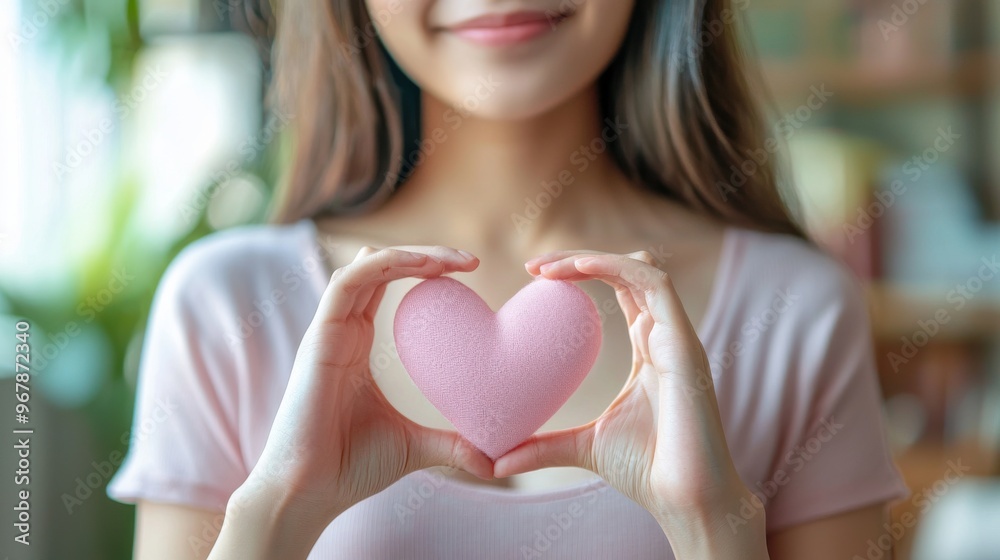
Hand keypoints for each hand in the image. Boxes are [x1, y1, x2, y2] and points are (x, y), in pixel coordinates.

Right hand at [241, 246, 492, 532]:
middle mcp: (341, 329)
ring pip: (366, 265)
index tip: (471, 272)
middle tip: (472, 261)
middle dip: (427, 256)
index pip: (389, 284)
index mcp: (358, 342)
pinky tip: (422, 267)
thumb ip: (451, 445)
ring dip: (411, 255)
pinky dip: (383, 264)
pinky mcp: (318, 337)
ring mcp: (327, 330)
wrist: (306, 493)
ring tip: (455, 261)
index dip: (426, 269)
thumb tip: (494, 462)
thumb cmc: (348, 468)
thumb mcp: (414, 448)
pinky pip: (347, 282)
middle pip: (381, 266)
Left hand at [495, 251, 760, 549]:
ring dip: (594, 258)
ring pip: (642, 268)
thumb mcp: (582, 448)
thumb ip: (542, 446)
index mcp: (648, 347)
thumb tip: (493, 462)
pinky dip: (617, 267)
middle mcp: (665, 335)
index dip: (580, 271)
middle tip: (534, 266)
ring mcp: (678, 337)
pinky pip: (656, 285)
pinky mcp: (685, 345)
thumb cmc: (648, 472)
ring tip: (548, 269)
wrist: (688, 501)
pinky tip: (578, 269)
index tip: (533, 274)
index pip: (618, 287)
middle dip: (580, 258)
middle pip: (627, 269)